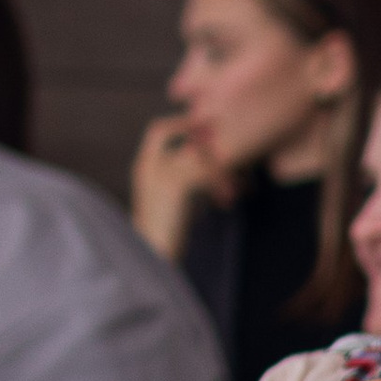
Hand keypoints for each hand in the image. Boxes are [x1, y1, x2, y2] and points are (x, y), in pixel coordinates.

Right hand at [130, 111, 216, 256]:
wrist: (153, 256)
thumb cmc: (165, 233)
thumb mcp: (169, 201)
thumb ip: (181, 179)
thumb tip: (207, 168)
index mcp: (143, 167)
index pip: (158, 131)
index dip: (180, 124)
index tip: (203, 129)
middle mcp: (147, 165)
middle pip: (176, 133)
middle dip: (201, 134)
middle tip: (226, 143)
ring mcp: (159, 173)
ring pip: (197, 153)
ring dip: (221, 167)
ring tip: (238, 184)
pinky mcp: (174, 186)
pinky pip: (204, 171)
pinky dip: (222, 183)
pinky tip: (229, 200)